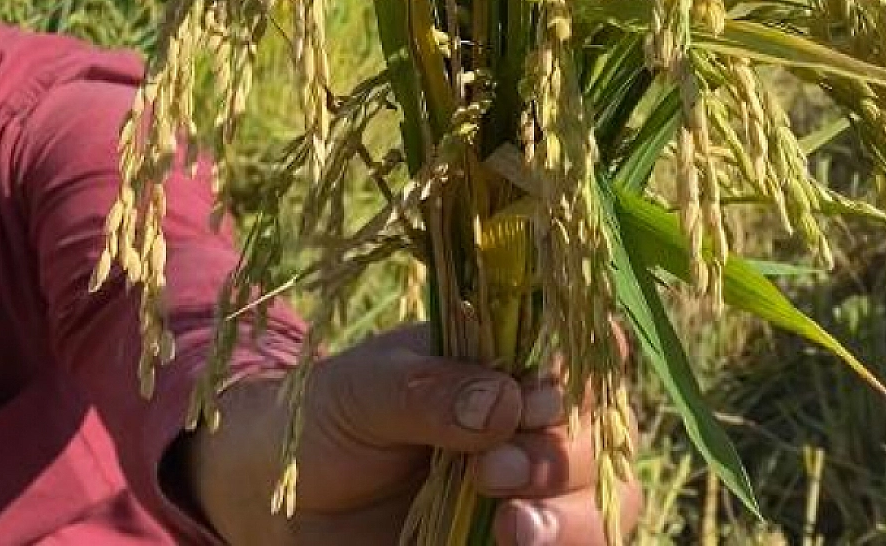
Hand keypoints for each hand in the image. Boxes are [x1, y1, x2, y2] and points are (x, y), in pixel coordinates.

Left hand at [181, 325, 642, 544]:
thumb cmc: (325, 418)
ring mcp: (533, 494)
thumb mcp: (362, 389)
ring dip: (574, 520)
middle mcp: (534, 428)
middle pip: (603, 440)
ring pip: (607, 508)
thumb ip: (427, 390)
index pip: (581, 358)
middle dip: (561, 460)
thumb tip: (504, 401)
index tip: (536, 401)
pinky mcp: (514, 544)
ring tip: (510, 527)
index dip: (578, 379)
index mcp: (506, 364)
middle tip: (490, 474)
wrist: (278, 495)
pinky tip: (509, 545)